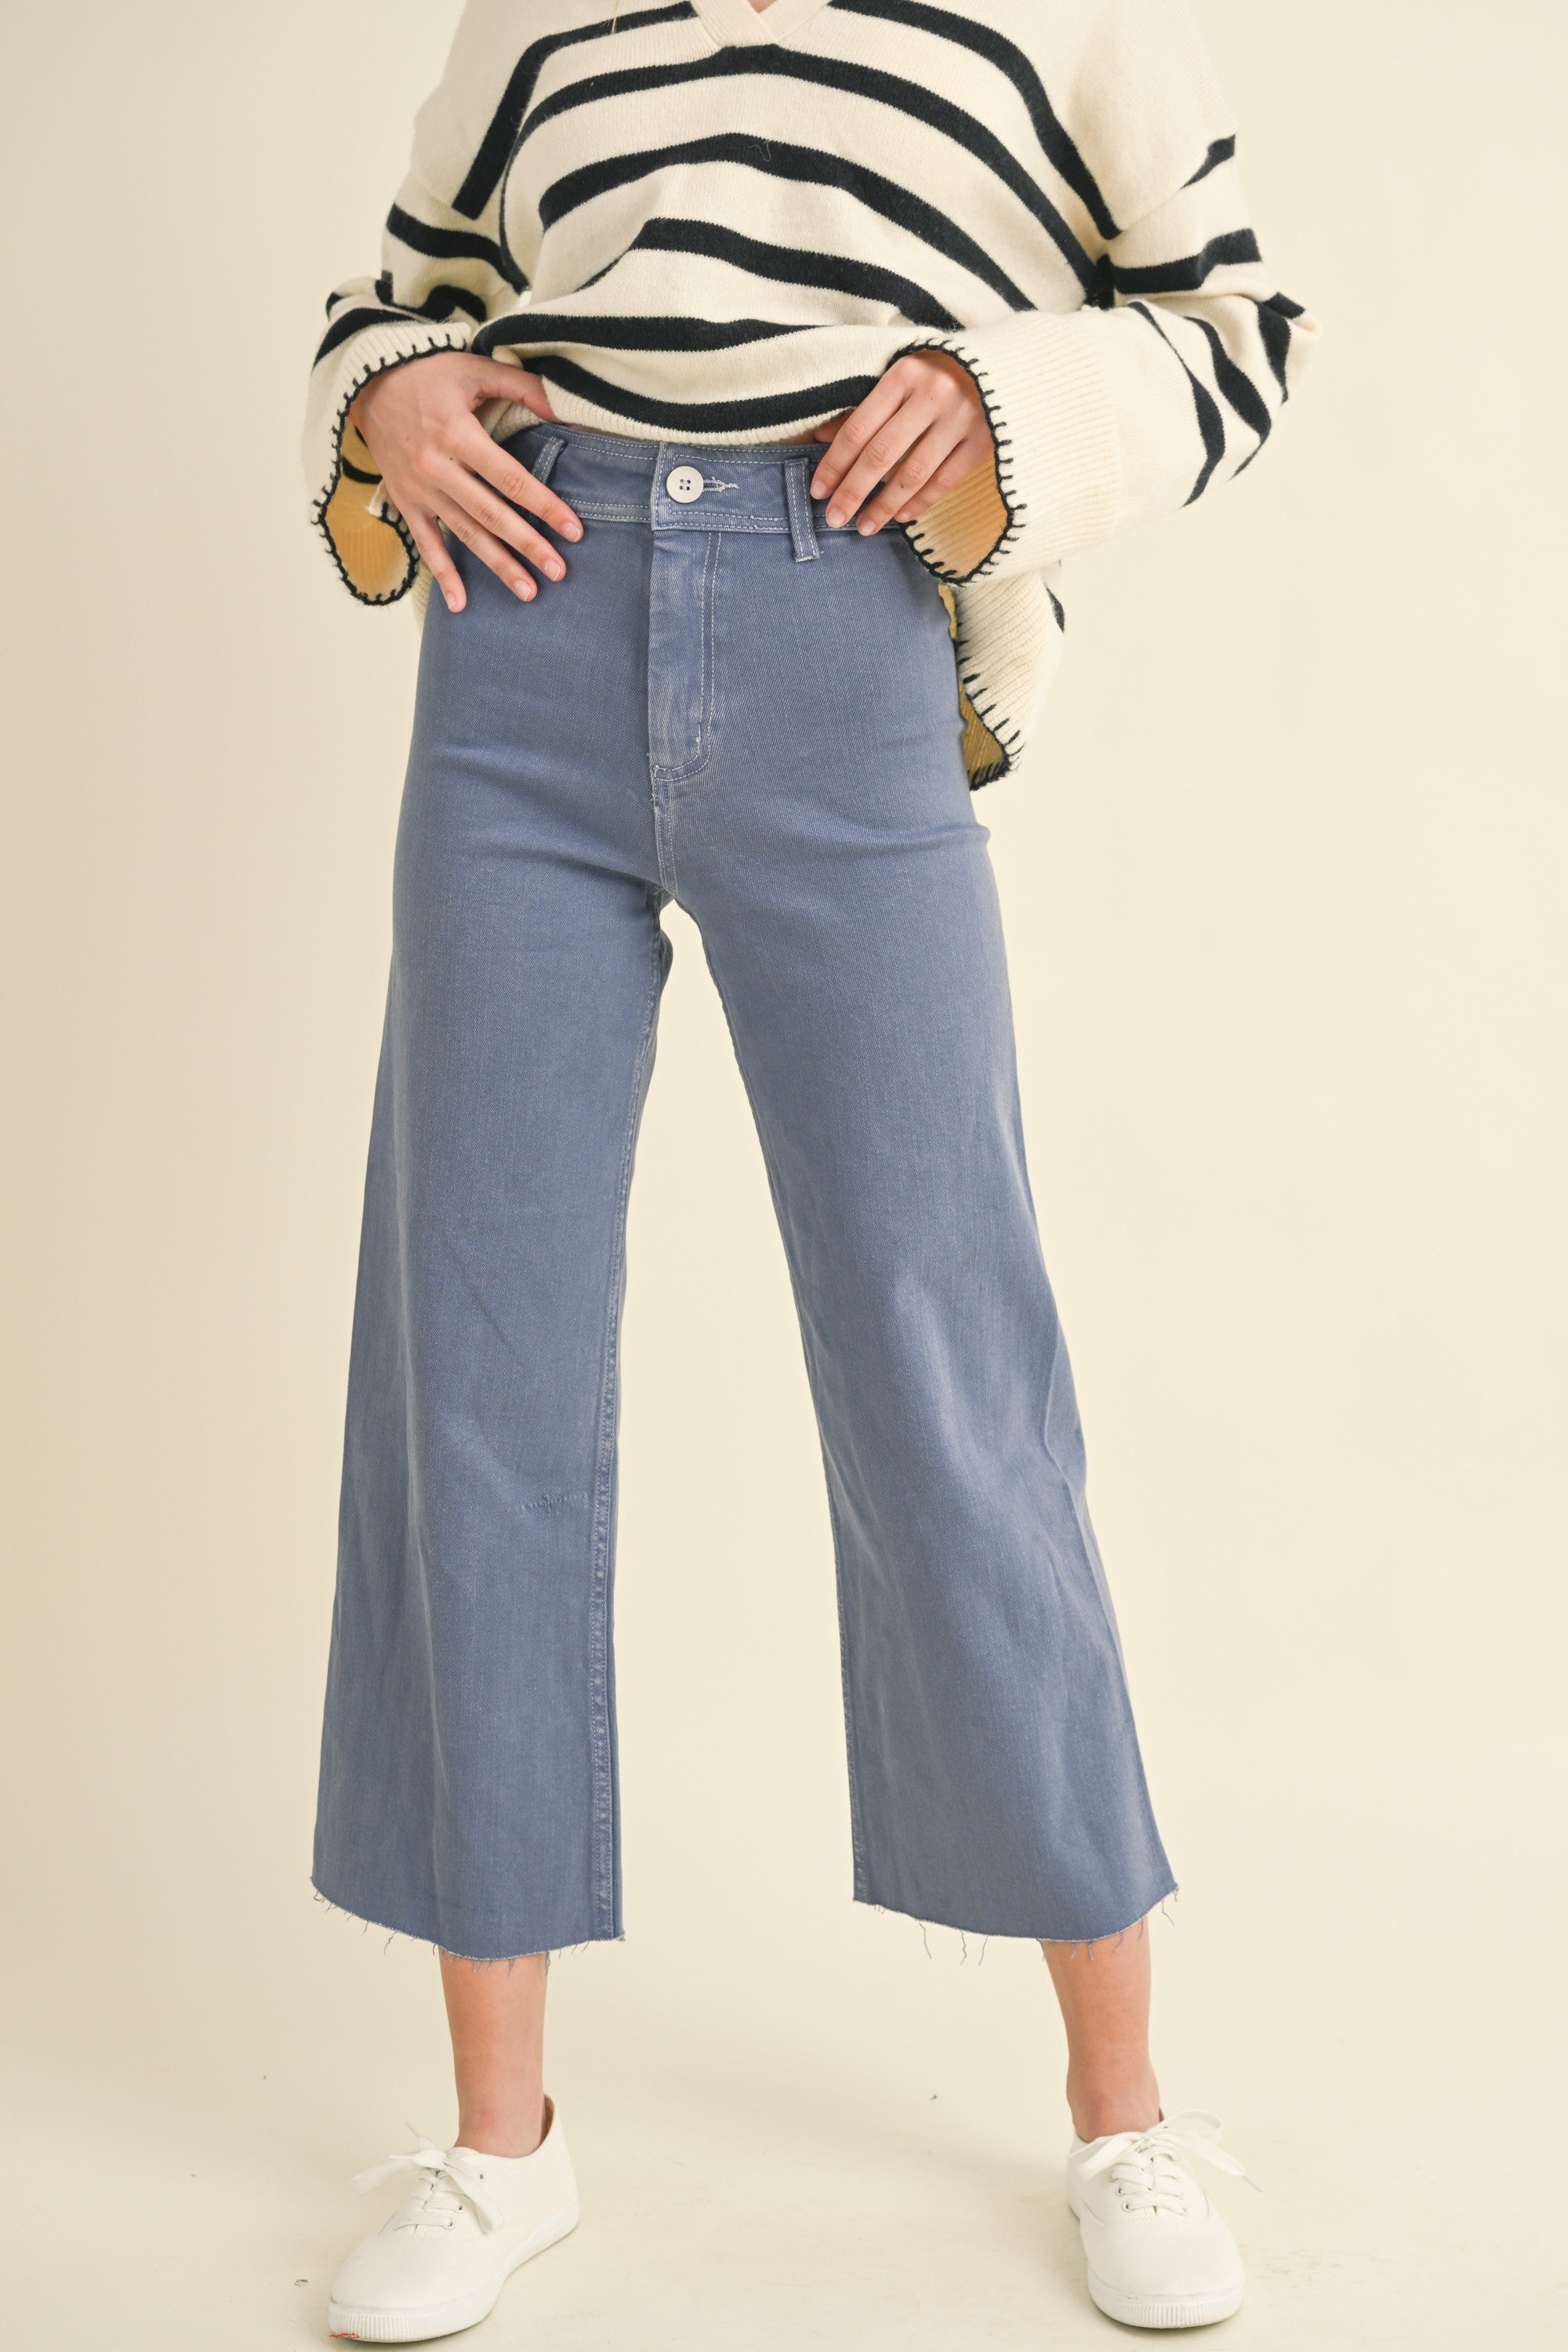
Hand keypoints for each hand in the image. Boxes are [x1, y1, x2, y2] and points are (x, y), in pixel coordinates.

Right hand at [348, 353, 579, 611]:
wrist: (365, 379)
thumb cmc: (427, 371)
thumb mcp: (474, 368)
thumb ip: (520, 386)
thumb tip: (564, 407)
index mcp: (458, 434)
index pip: (510, 479)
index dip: (544, 505)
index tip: (574, 530)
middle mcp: (438, 467)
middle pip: (492, 515)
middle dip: (528, 545)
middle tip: (559, 571)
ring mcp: (420, 489)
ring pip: (464, 535)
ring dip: (497, 566)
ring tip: (528, 592)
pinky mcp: (405, 500)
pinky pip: (425, 543)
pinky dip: (442, 574)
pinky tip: (460, 604)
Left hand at [809, 351, 992, 534]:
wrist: (1007, 364)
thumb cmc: (943, 370)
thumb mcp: (903, 377)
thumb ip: (868, 407)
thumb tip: (823, 438)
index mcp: (904, 374)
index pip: (859, 428)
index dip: (836, 463)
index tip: (819, 490)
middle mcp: (932, 394)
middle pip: (881, 455)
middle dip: (853, 491)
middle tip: (835, 518)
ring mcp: (961, 419)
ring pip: (913, 474)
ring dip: (884, 505)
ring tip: (865, 526)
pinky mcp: (984, 440)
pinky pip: (945, 480)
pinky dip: (921, 502)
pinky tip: (900, 516)